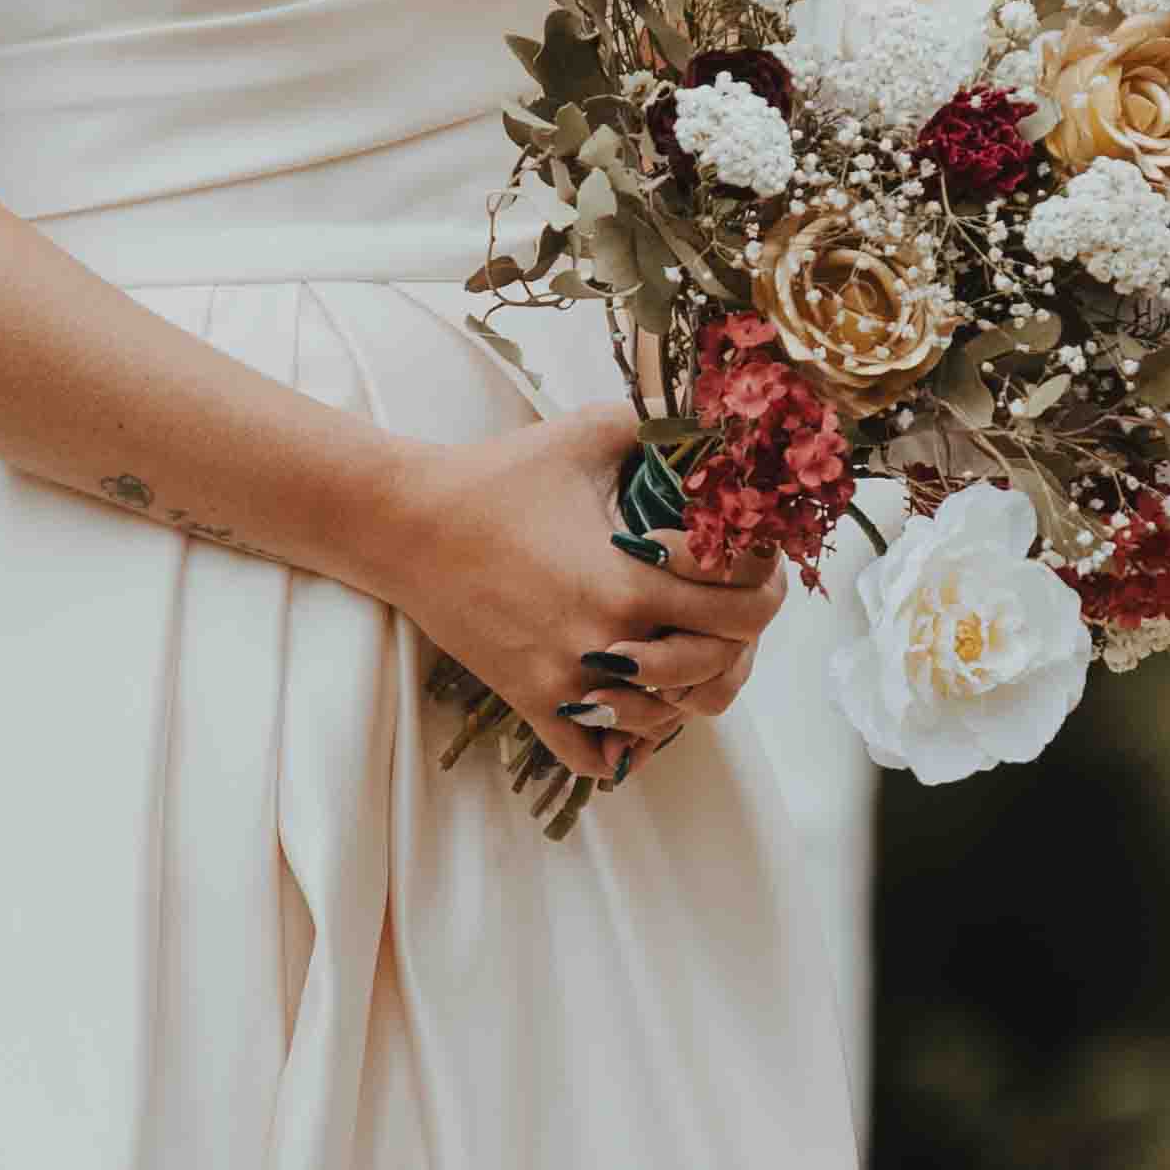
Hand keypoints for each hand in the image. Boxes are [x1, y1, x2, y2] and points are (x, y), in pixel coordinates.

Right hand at [372, 403, 784, 781]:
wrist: (409, 524)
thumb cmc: (498, 476)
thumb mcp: (587, 434)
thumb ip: (660, 422)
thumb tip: (711, 413)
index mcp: (634, 576)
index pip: (743, 605)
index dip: (760, 583)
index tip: (749, 564)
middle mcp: (610, 638)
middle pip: (720, 663)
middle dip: (738, 636)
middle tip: (729, 610)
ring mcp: (571, 679)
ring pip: (665, 719)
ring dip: (685, 691)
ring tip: (683, 654)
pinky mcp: (534, 701)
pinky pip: (597, 756)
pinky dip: (622, 743)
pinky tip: (629, 706)